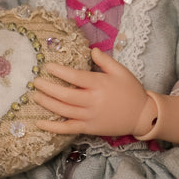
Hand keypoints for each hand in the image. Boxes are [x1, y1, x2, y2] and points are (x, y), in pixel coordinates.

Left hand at [33, 47, 155, 137]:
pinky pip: (67, 129)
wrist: (142, 116)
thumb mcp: (121, 71)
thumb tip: (91, 50)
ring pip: (63, 111)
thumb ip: (104, 60)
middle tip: (35, 81)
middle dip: (47, 88)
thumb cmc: (131, 90)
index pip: (74, 77)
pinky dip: (52, 127)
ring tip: (35, 96)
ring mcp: (89, 117)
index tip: (47, 66)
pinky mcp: (89, 129)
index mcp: (99, 84)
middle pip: (64, 95)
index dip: (59, 72)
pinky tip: (40, 123)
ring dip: (47, 103)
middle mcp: (92, 101)